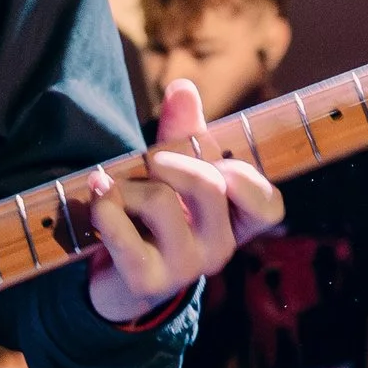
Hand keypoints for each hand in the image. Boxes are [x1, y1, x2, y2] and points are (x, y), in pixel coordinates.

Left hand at [80, 77, 282, 324]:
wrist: (115, 276)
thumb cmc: (153, 216)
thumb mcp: (174, 170)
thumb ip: (184, 130)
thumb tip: (183, 86)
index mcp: (236, 223)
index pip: (269, 206)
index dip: (247, 180)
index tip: (219, 167)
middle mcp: (220, 250)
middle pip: (208, 186)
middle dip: (169, 162)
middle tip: (149, 165)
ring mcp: (185, 269)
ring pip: (161, 202)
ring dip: (128, 186)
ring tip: (116, 193)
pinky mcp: (146, 281)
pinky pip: (123, 230)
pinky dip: (105, 204)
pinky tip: (98, 194)